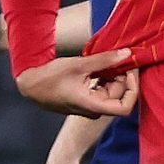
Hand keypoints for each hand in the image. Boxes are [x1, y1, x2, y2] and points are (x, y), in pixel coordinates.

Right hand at [15, 50, 137, 117]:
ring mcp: (90, 105)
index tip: (129, 70)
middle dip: (122, 76)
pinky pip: (103, 89)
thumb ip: (105, 60)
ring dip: (113, 75)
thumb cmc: (51, 77)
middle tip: (119, 57)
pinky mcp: (87, 99)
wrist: (31, 84)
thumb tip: (127, 53)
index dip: (132, 89)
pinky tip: (99, 65)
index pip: (125, 107)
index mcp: (93, 106)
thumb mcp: (80, 65)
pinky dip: (105, 77)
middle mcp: (93, 109)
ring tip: (106, 59)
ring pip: (112, 91)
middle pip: (119, 95)